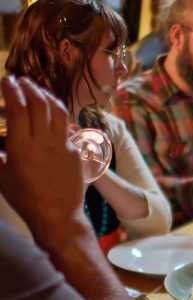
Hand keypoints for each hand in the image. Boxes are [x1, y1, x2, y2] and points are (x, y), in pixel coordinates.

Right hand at [0, 76, 85, 232]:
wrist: (57, 215)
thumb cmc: (24, 199)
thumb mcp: (1, 176)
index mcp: (21, 147)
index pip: (18, 108)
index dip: (12, 90)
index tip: (7, 80)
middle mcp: (44, 142)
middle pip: (39, 104)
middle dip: (30, 88)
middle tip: (21, 81)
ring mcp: (63, 145)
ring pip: (58, 111)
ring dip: (47, 96)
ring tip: (38, 91)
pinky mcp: (76, 152)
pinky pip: (67, 128)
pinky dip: (58, 116)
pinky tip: (52, 115)